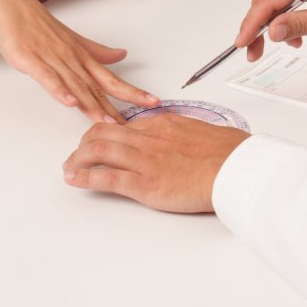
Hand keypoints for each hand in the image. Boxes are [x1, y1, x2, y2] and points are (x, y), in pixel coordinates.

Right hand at [0, 0, 157, 121]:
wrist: (9, 5)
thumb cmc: (39, 25)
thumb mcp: (73, 40)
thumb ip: (97, 51)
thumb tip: (123, 54)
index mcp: (83, 57)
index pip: (112, 79)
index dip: (133, 92)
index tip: (154, 102)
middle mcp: (72, 59)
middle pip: (97, 87)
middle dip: (116, 106)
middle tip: (133, 124)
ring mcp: (51, 59)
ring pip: (75, 85)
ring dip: (91, 104)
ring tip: (106, 121)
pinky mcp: (30, 60)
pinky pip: (46, 77)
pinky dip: (58, 89)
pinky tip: (68, 102)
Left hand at [63, 115, 248, 212]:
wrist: (236, 167)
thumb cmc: (229, 153)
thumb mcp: (204, 133)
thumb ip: (187, 135)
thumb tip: (186, 141)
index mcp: (164, 124)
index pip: (127, 125)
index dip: (108, 133)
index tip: (102, 140)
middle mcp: (149, 137)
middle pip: (104, 132)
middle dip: (85, 142)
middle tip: (79, 154)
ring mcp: (144, 159)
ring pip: (98, 149)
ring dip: (77, 159)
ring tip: (69, 168)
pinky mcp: (144, 182)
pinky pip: (105, 177)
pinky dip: (84, 177)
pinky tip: (74, 180)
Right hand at [236, 0, 306, 61]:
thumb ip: (301, 24)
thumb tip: (272, 31)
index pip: (268, 0)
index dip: (252, 24)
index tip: (242, 42)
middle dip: (257, 26)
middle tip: (255, 51)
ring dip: (271, 22)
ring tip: (287, 42)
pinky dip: (282, 13)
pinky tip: (292, 31)